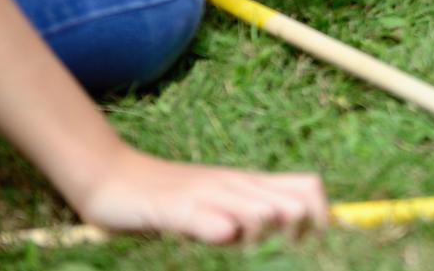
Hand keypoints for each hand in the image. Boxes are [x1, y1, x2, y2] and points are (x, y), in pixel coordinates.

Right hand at [71, 148, 328, 243]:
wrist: (113, 178)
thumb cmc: (169, 198)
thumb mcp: (216, 206)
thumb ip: (249, 217)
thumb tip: (289, 233)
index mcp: (250, 184)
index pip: (309, 188)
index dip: (320, 219)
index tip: (307, 246)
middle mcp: (237, 184)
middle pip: (297, 203)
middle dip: (298, 237)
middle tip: (274, 255)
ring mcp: (208, 194)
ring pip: (262, 212)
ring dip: (264, 239)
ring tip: (241, 251)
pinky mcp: (177, 207)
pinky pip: (208, 218)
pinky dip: (222, 231)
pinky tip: (220, 237)